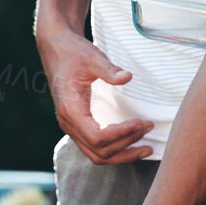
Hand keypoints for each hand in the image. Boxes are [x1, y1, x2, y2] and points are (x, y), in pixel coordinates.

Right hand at [37, 28, 152, 163]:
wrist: (56, 49)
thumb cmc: (73, 53)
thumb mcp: (92, 58)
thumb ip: (109, 70)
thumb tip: (128, 77)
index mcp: (70, 110)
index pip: (98, 137)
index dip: (121, 134)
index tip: (140, 122)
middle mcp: (68, 123)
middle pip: (99, 152)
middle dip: (127, 146)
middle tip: (149, 128)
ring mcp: (71, 127)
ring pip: (97, 155)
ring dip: (123, 154)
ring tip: (146, 147)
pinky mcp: (77, 125)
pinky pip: (95, 147)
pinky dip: (115, 149)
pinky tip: (132, 142)